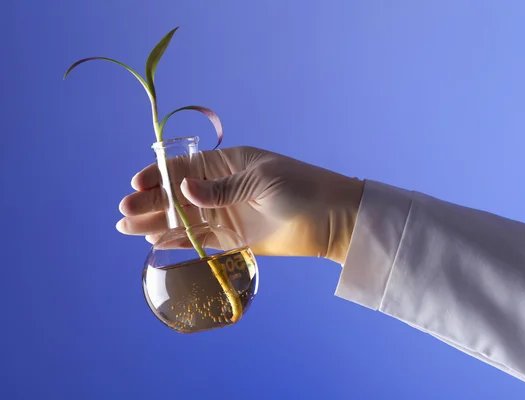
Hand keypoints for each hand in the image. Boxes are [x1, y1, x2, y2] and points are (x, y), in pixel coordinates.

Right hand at [116, 146, 363, 263]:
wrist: (333, 221)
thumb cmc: (302, 189)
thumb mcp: (262, 181)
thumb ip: (223, 189)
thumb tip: (184, 189)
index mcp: (229, 164)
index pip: (186, 167)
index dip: (159, 176)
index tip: (136, 186)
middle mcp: (223, 187)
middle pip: (178, 194)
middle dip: (151, 202)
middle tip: (124, 214)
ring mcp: (226, 213)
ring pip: (184, 217)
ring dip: (157, 221)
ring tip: (128, 229)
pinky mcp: (233, 237)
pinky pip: (199, 238)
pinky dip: (178, 239)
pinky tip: (155, 241)